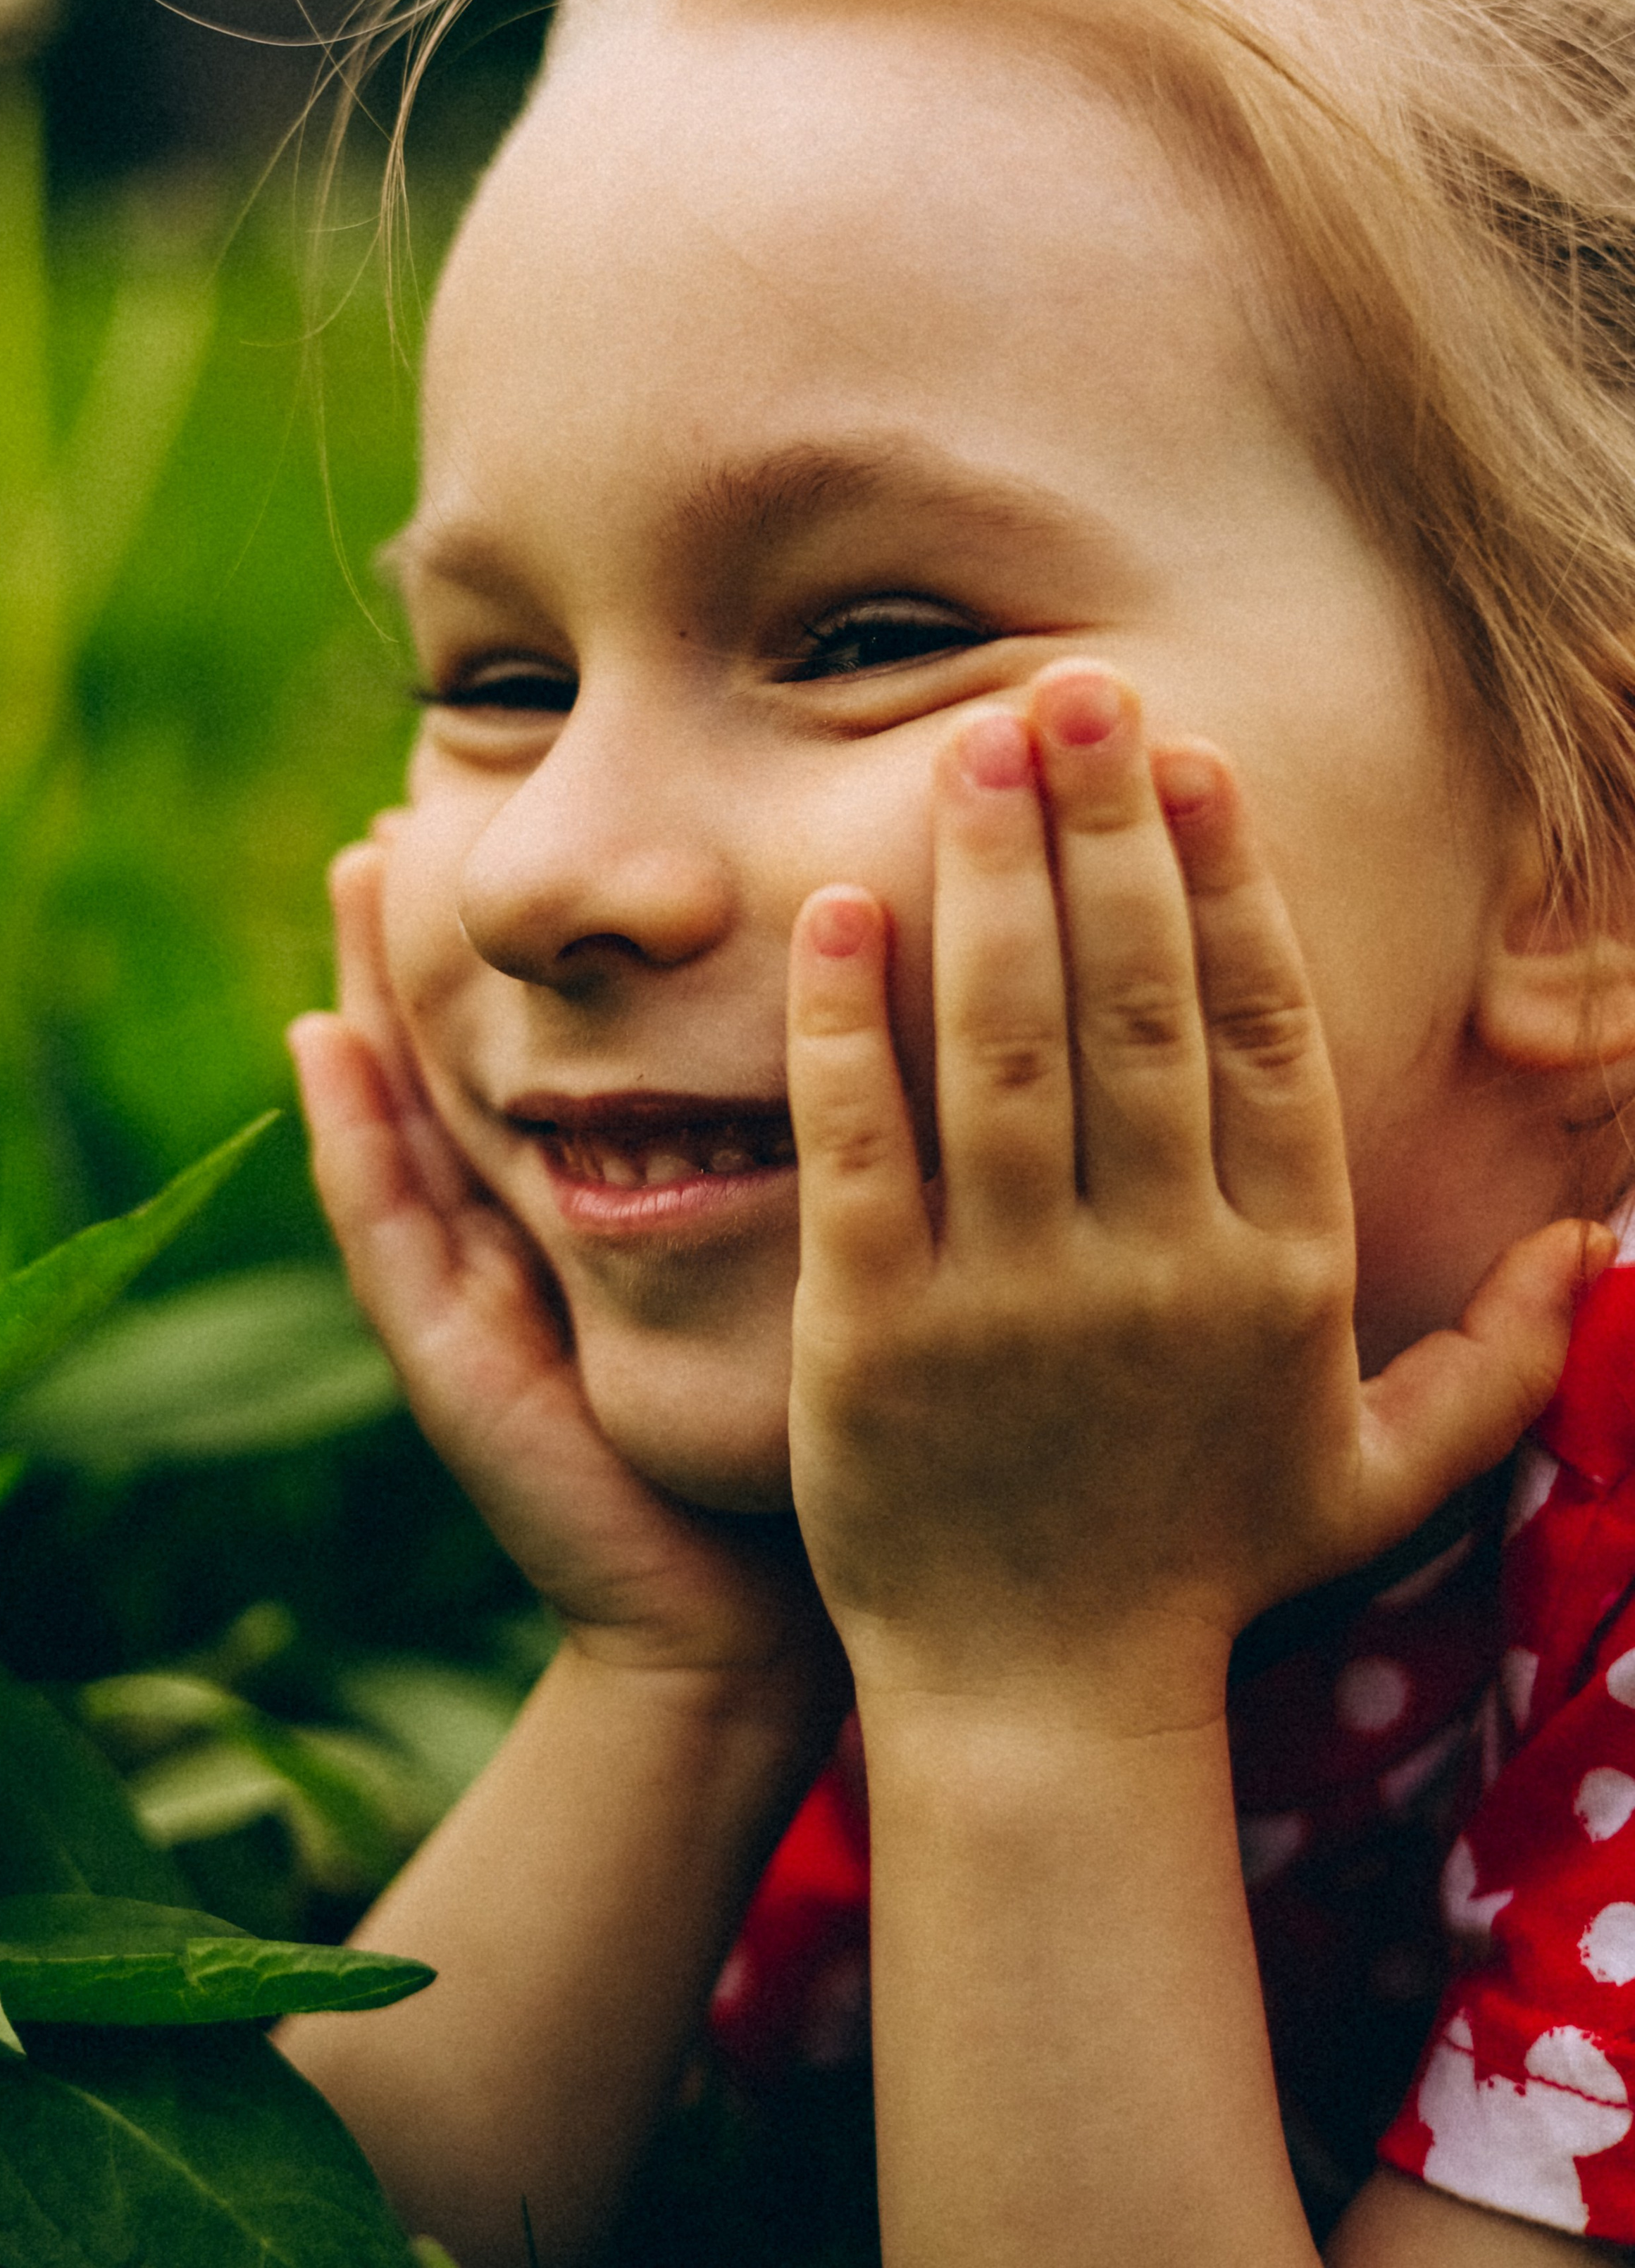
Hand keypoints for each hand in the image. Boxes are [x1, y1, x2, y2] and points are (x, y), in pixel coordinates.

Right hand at [291, 834, 843, 1714]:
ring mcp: (483, 1298)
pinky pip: (387, 1231)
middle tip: (407, 801)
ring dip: (373, 993)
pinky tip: (319, 1044)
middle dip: (442, 933)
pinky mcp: (456, 1364)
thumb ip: (843, 1154)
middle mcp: (540, 1236)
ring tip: (356, 869)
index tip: (548, 804)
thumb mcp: (829, 1260)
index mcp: (624, 1207)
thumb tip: (921, 1006)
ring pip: (409, 1116)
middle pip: (473, 1058)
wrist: (749, 1618)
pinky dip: (350, 1139)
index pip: (581, 1049)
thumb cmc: (819, 1432)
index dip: (556, 940)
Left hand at [785, 663, 1603, 1730]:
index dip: (1231, 884)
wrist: (1042, 1711)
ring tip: (972, 743)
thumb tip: (1600, 1250)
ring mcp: (1012, 1302)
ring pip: (1008, 1050)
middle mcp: (1158, 1270)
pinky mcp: (874, 1339)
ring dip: (990, 882)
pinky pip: (864, 1151)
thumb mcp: (1381, 1478)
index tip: (1193, 759)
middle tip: (1072, 685)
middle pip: (1141, 1005)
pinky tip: (837, 905)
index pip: (1263, 1035)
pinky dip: (848, 1025)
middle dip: (1110, 831)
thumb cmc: (1208, 1572)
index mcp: (1282, 1276)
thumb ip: (1501, 1364)